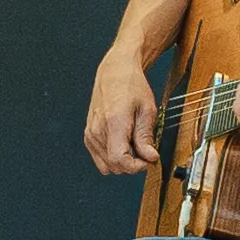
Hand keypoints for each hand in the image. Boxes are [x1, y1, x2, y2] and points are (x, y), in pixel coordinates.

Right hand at [82, 55, 160, 176]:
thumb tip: (150, 157)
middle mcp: (97, 131)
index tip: (148, 160)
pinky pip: (101, 159)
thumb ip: (146, 137)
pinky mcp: (89, 136)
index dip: (137, 166)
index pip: (120, 160)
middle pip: (114, 166)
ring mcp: (91, 135)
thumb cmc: (131, 86)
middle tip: (146, 150)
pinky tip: (123, 144)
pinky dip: (113, 157)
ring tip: (134, 145)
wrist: (115, 73)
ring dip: (123, 161)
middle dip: (133, 163)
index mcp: (113, 123)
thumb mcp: (147, 110)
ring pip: (108, 165)